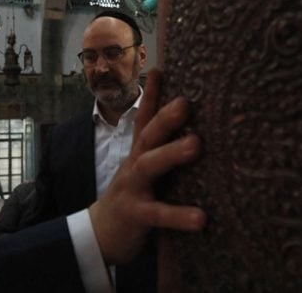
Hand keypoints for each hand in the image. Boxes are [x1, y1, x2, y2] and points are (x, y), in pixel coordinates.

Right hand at [88, 68, 205, 264]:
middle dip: (165, 117)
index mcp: (140, 152)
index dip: (152, 94)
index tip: (159, 68)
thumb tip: (197, 131)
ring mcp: (133, 188)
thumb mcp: (146, 169)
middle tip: (186, 102)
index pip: (145, 118)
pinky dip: (179, 215)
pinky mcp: (136, 214)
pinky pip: (157, 214)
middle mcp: (135, 164)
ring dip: (171, 153)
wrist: (101, 234)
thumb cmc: (134, 197)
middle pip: (148, 134)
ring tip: (196, 145)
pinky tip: (201, 218)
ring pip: (149, 165)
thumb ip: (164, 151)